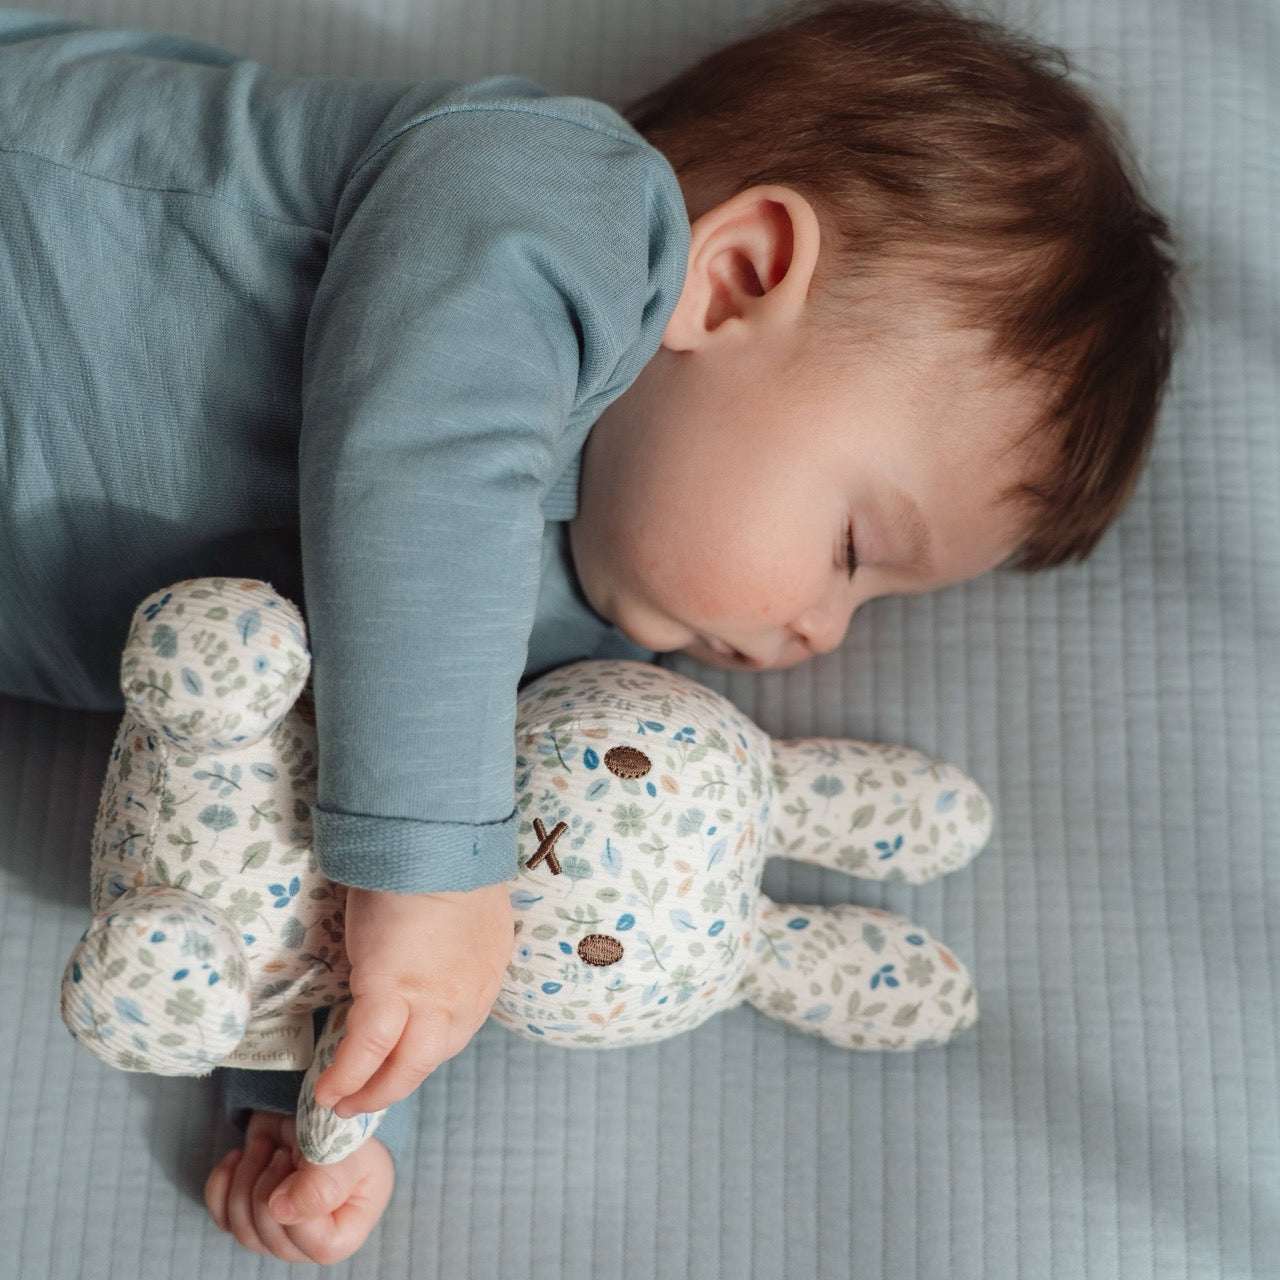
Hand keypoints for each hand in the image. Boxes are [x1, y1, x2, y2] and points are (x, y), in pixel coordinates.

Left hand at [204, 1111, 393, 1263]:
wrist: (314, 1104)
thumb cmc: (341, 1129)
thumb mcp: (344, 1150)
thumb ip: (323, 1184)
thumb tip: (278, 1211)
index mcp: (344, 1229)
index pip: (318, 1245)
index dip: (302, 1206)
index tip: (302, 1162)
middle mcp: (309, 1240)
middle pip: (271, 1237)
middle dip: (268, 1185)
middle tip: (283, 1151)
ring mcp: (274, 1232)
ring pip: (242, 1227)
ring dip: (248, 1176)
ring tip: (267, 1147)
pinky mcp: (247, 1216)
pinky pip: (220, 1213)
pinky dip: (223, 1180)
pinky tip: (242, 1154)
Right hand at [315, 881, 513, 1116]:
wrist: (434, 840)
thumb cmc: (440, 859)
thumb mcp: (461, 908)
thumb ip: (447, 940)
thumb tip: (424, 951)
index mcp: (484, 973)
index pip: (455, 1027)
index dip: (423, 1047)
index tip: (399, 1058)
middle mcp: (466, 994)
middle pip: (433, 1055)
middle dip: (399, 1081)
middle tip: (367, 1097)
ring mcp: (432, 997)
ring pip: (408, 1066)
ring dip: (374, 1092)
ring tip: (343, 1104)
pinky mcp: (392, 990)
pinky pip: (366, 1049)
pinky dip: (347, 1074)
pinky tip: (327, 1090)